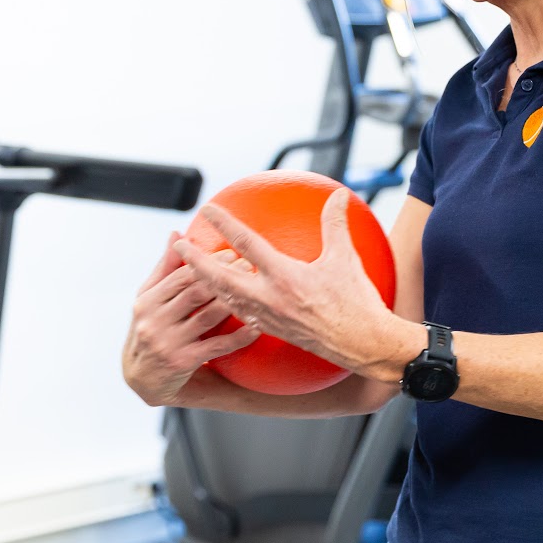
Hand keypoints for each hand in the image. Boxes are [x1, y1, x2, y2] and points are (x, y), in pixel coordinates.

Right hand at [123, 232, 261, 405]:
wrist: (142, 379)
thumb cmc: (150, 328)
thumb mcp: (150, 299)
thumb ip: (165, 268)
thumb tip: (176, 234)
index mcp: (146, 300)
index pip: (180, 276)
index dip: (207, 263)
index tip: (231, 253)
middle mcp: (154, 321)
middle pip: (195, 293)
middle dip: (224, 278)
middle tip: (249, 267)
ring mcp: (167, 343)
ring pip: (207, 317)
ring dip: (233, 303)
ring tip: (256, 291)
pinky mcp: (183, 362)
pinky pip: (216, 346)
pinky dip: (238, 337)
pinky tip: (256, 327)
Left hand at [172, 189, 396, 375]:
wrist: (364, 346)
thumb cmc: (358, 303)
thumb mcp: (347, 258)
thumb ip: (336, 224)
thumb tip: (336, 196)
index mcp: (285, 277)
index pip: (246, 246)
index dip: (225, 225)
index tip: (207, 210)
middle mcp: (270, 298)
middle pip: (220, 278)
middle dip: (195, 262)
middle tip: (177, 247)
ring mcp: (269, 317)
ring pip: (226, 299)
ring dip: (205, 284)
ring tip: (189, 271)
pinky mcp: (273, 330)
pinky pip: (240, 314)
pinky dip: (226, 302)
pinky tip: (222, 297)